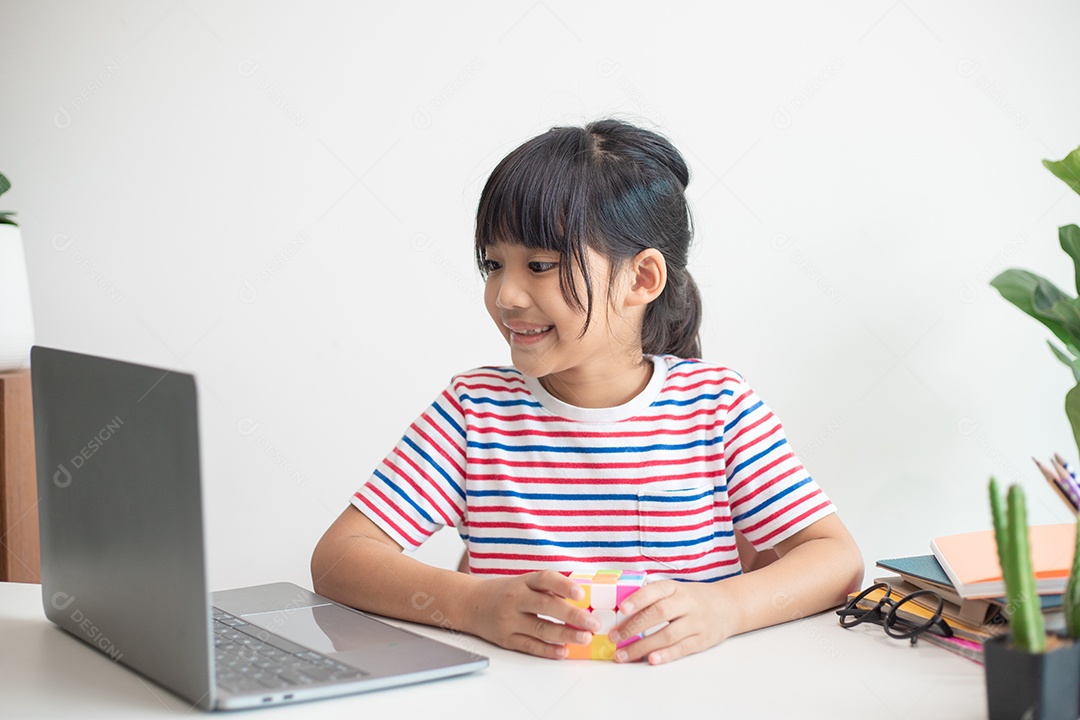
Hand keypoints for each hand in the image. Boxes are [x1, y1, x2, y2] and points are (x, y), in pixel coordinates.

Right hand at [464, 570, 601, 658]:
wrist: (470, 604)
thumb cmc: (505, 593)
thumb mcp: (523, 583)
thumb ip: (546, 590)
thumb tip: (581, 601)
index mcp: (522, 582)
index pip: (544, 579)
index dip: (563, 585)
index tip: (581, 593)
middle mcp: (515, 599)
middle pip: (545, 606)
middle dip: (572, 615)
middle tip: (593, 623)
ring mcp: (509, 620)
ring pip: (540, 629)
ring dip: (565, 634)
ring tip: (584, 638)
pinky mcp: (505, 639)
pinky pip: (529, 646)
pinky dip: (547, 650)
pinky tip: (563, 652)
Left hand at [608, 580, 729, 664]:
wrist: (728, 606)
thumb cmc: (692, 598)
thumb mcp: (675, 590)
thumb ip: (653, 598)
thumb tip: (619, 612)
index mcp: (675, 588)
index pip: (655, 590)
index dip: (638, 599)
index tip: (621, 608)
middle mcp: (687, 603)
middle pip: (659, 614)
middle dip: (634, 627)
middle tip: (614, 637)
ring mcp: (696, 622)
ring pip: (668, 635)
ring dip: (643, 647)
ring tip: (623, 655)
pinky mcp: (702, 640)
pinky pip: (681, 648)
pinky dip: (665, 655)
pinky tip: (650, 660)